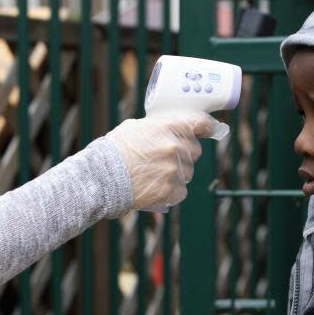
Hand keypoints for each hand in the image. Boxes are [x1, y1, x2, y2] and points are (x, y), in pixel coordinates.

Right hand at [105, 111, 226, 210]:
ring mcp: (175, 170)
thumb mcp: (135, 128)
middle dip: (184, 154)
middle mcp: (176, 147)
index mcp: (169, 127)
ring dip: (176, 174)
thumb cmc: (114, 151)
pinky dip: (170, 191)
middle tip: (166, 157)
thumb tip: (171, 129)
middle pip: (194, 151)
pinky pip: (180, 190)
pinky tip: (155, 187)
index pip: (200, 123)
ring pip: (187, 172)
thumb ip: (158, 128)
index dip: (207, 127)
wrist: (101, 177)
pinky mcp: (171, 191)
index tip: (212, 130)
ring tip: (153, 174)